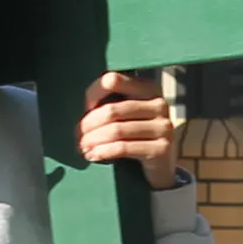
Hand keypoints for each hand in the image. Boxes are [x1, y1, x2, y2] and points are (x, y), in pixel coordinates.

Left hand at [76, 72, 179, 189]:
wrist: (162, 163)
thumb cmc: (137, 135)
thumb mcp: (126, 113)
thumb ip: (110, 102)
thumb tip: (84, 109)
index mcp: (147, 88)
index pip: (113, 80)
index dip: (93, 93)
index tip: (85, 109)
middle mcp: (159, 104)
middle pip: (112, 110)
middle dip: (89, 124)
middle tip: (79, 134)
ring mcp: (163, 127)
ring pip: (116, 130)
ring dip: (93, 140)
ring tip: (84, 147)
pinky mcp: (161, 149)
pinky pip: (123, 148)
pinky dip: (103, 152)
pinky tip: (93, 155)